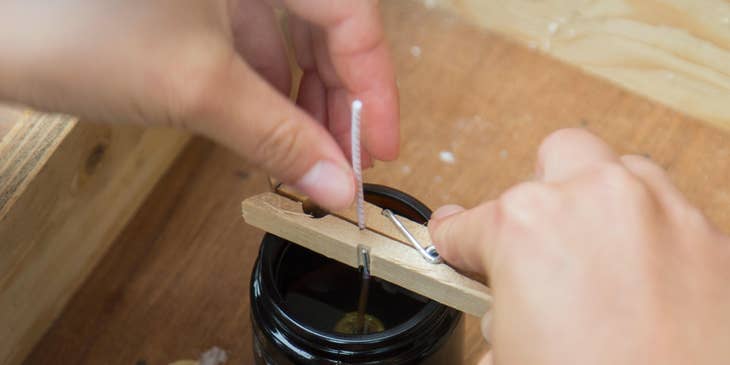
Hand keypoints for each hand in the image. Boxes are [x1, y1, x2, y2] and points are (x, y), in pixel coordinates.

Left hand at [0, 0, 397, 209]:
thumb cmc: (73, 31)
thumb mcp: (197, 87)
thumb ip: (278, 138)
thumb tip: (336, 186)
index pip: (351, 12)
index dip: (373, 84)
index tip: (378, 145)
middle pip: (326, 23)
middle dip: (338, 97)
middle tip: (346, 159)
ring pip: (290, 35)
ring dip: (303, 97)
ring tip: (309, 155)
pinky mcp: (196, 3)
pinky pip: (252, 42)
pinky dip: (266, 88)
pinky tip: (269, 128)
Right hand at [429, 129, 729, 364]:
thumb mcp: (509, 353)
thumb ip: (496, 312)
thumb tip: (505, 307)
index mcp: (528, 225)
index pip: (467, 222)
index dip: (457, 242)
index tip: (460, 247)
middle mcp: (597, 199)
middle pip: (556, 156)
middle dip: (541, 194)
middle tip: (537, 243)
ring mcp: (663, 210)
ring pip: (621, 173)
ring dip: (601, 205)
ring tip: (596, 257)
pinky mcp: (714, 238)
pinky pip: (672, 214)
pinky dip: (652, 237)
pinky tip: (644, 282)